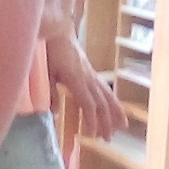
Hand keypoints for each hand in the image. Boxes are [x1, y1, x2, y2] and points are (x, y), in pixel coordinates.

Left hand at [45, 27, 126, 144]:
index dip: (91, 119)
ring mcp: (91, 74)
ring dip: (114, 112)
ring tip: (121, 127)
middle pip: (100, 102)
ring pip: (106, 96)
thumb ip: (50, 92)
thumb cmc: (49, 50)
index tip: (92, 134)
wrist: (57, 30)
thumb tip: (54, 112)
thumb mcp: (46, 73)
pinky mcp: (90, 72)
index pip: (88, 103)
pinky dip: (111, 100)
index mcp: (76, 79)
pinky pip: (104, 88)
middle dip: (105, 121)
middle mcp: (88, 77)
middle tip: (107, 139)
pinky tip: (114, 108)